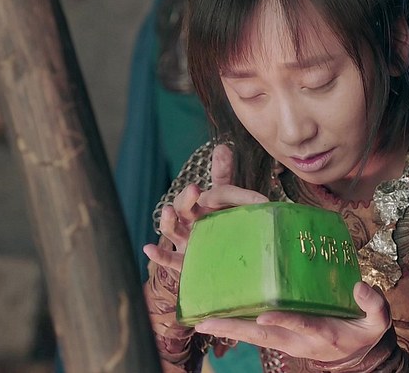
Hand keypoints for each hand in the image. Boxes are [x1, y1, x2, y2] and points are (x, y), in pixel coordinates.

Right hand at [143, 144, 268, 271]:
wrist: (217, 261)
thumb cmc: (219, 227)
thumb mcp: (227, 203)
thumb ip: (224, 178)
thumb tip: (222, 146)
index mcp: (204, 206)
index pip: (215, 194)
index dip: (234, 194)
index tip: (259, 200)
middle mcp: (191, 221)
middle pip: (184, 207)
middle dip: (188, 198)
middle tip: (194, 189)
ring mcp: (186, 241)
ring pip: (172, 230)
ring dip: (169, 220)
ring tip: (169, 211)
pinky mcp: (184, 263)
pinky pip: (170, 260)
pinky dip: (158, 255)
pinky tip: (149, 248)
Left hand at [194, 281, 391, 362]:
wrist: (355, 355)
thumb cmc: (364, 332)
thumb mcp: (378, 322)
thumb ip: (374, 304)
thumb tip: (359, 287)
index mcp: (322, 333)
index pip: (301, 325)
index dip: (283, 320)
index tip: (264, 315)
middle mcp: (298, 340)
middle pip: (262, 336)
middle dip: (234, 328)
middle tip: (206, 322)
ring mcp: (285, 341)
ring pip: (252, 336)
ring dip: (226, 328)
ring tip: (200, 320)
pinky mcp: (279, 338)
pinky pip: (252, 332)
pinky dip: (232, 326)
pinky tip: (212, 317)